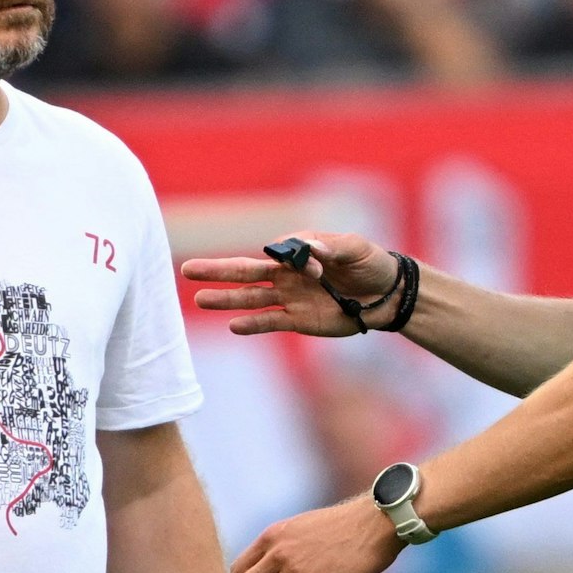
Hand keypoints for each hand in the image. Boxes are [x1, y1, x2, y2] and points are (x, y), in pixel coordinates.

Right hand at [182, 233, 399, 336]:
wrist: (386, 295)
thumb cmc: (371, 263)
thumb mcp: (356, 248)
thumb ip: (331, 247)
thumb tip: (308, 252)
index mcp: (299, 252)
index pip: (279, 252)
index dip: (293, 260)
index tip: (317, 268)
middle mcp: (288, 274)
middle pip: (246, 271)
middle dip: (217, 270)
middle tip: (186, 268)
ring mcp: (290, 297)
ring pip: (251, 298)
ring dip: (226, 299)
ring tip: (199, 299)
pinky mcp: (299, 320)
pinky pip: (270, 322)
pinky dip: (253, 324)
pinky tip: (232, 325)